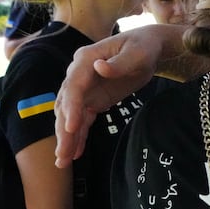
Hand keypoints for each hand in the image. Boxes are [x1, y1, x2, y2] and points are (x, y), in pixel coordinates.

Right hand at [54, 31, 161, 166]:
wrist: (147, 49)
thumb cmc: (143, 47)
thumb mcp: (137, 53)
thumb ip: (120, 63)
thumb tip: (100, 68)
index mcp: (85, 60)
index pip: (74, 87)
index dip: (72, 108)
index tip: (72, 128)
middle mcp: (78, 74)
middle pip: (66, 105)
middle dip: (64, 130)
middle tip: (62, 154)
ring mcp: (84, 89)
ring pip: (70, 116)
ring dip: (66, 138)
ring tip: (62, 161)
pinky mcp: (92, 100)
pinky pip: (82, 120)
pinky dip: (78, 136)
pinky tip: (75, 154)